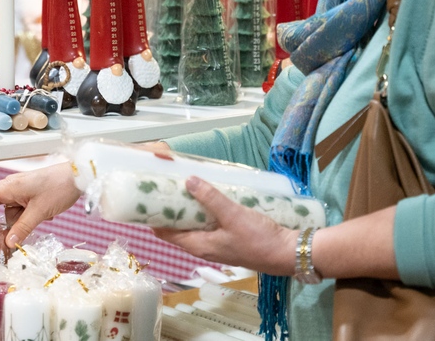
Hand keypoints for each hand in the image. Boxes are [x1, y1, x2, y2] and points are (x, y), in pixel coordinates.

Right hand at [0, 162, 81, 247]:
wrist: (79, 176)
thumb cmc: (59, 187)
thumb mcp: (39, 212)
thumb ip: (22, 228)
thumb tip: (8, 243)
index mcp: (7, 187)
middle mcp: (10, 187)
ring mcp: (20, 190)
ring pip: (5, 209)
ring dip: (9, 222)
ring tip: (19, 234)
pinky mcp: (29, 194)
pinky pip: (18, 209)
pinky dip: (23, 218)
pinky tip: (39, 221)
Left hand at [152, 176, 298, 274]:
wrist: (287, 253)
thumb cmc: (257, 239)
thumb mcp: (232, 215)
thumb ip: (210, 198)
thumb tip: (188, 180)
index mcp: (198, 245)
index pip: (165, 233)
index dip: (153, 218)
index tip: (147, 199)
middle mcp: (204, 246)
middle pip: (178, 228)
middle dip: (170, 209)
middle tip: (165, 186)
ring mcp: (217, 243)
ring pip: (194, 225)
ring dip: (188, 209)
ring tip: (184, 186)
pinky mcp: (229, 238)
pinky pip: (209, 224)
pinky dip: (204, 211)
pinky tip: (209, 196)